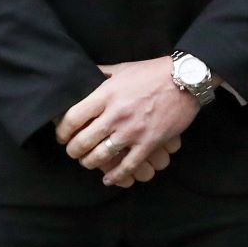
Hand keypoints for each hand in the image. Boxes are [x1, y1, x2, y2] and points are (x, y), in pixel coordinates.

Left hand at [55, 61, 196, 186]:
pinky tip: (108, 178)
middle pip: (83, 141)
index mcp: (106, 94)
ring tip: (88, 162)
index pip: (72, 118)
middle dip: (73, 150)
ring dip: (90, 162)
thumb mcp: (122, 68)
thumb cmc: (153, 72)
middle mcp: (116, 114)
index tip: (62, 135)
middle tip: (73, 152)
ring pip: (101, 156)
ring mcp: (133, 131)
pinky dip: (115, 175)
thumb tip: (83, 75)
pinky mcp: (149, 142)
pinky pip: (128, 165)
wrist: (185, 79)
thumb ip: (101, 74)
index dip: (62, 131)